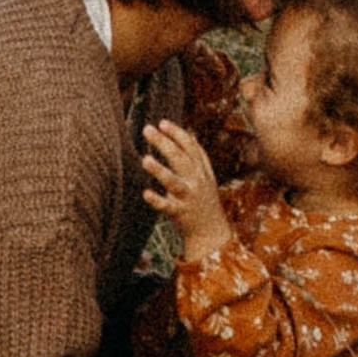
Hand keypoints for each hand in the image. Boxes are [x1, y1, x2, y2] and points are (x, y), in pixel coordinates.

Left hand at [142, 119, 229, 261]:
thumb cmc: (204, 201)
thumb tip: (189, 134)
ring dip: (160, 171)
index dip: (177, 134)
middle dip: (164, 143)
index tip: (162, 122)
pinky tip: (145, 193)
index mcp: (201, 171)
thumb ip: (198, 157)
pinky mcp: (180, 213)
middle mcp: (196, 182)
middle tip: (147, 129)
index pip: (191, 147)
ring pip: (174, 182)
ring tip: (145, 159)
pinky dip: (157, 200)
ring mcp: (188, 197)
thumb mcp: (206, 177)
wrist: (212, 234)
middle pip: (180, 159)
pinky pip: (167, 206)